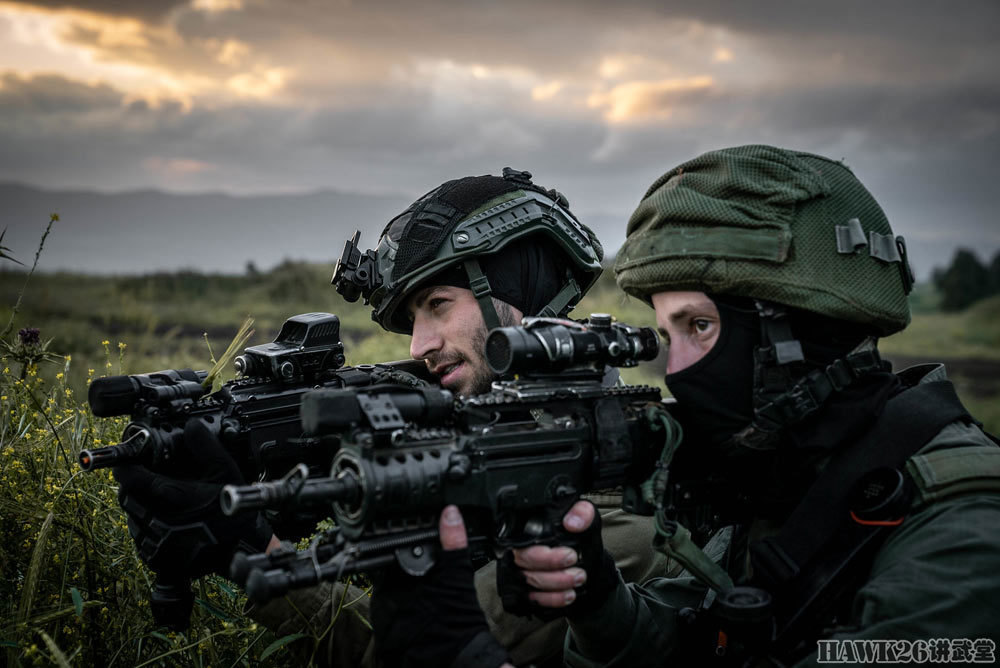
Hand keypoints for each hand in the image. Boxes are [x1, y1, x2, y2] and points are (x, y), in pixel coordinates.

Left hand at [113, 417, 272, 580]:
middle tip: (147, 476)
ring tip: (163, 499)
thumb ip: (205, 447)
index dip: (126, 466)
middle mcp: (157, 520)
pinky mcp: (154, 557)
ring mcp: (154, 542)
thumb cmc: (233, 511)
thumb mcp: (226, 472)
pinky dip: (148, 524)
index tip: (130, 459)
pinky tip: (167, 519)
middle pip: (127, 496)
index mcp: (171, 497)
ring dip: (140, 504)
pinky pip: (140, 535)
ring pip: (132, 516)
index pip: (130, 478)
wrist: (240, 550)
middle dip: (133, 484)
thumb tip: (191, 426)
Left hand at [371, 505, 510, 667]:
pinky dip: (404, 614)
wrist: (458, 660)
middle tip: (425, 577)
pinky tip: (421, 613)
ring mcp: (383, 625)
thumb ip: (452, 542)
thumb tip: (450, 514)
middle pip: (387, 580)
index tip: (413, 554)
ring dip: (403, 595)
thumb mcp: (457, 575)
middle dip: (403, 576)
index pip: (386, 561)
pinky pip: (392, 620)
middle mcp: (381, 604)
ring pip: (389, 600)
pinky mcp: (388, 641)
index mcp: (391, 584)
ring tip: (425, 595)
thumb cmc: (457, 620)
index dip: (400, 555)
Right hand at [500, 500, 617, 617]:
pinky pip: (532, 599)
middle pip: (525, 563)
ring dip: (556, 585)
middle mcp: (520, 552)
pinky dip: (551, 600)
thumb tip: (572, 523)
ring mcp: (521, 573)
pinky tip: (568, 595)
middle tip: (578, 571)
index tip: (571, 555)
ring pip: (530, 582)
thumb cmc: (579, 535)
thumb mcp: (584, 518)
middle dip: (553, 569)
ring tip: (579, 580)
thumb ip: (581, 512)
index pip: (523, 543)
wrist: (586, 558)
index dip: (545, 555)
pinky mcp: (527, 591)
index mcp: (527, 532)